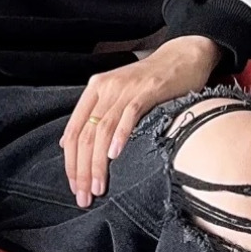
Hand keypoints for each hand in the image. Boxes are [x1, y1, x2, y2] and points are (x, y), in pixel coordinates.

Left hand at [60, 36, 221, 207]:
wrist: (183, 55)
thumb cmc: (151, 81)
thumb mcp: (116, 95)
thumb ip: (94, 116)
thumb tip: (67, 144)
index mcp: (94, 90)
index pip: (73, 131)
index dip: (71, 162)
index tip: (74, 187)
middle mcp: (105, 88)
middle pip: (85, 134)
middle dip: (82, 169)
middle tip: (84, 196)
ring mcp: (125, 89)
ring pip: (102, 130)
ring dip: (97, 162)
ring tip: (98, 187)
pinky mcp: (147, 90)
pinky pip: (129, 115)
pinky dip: (120, 136)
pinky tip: (115, 155)